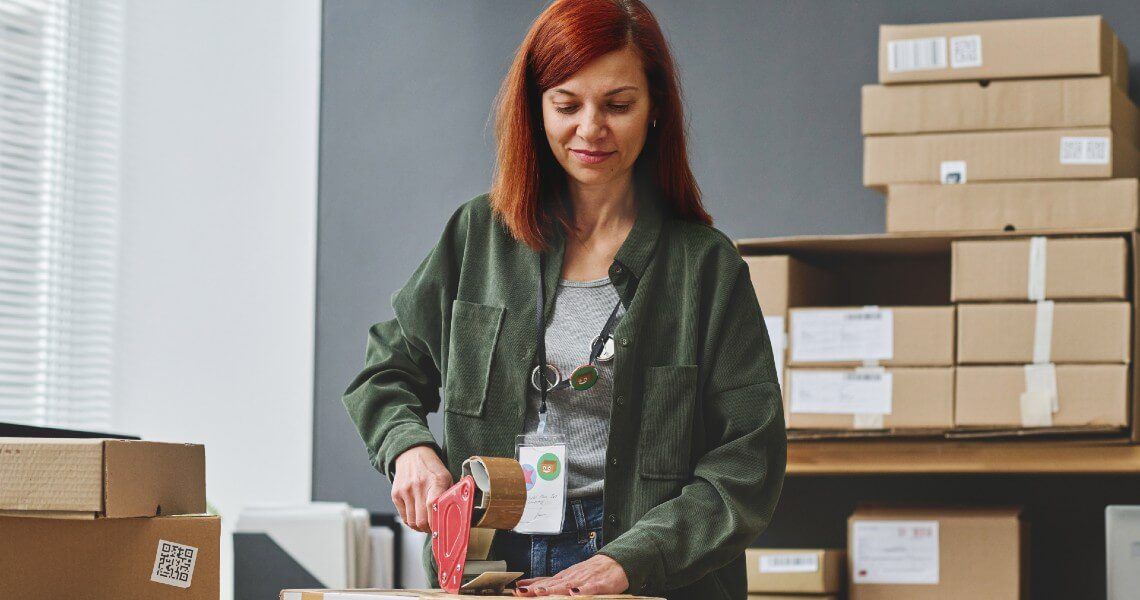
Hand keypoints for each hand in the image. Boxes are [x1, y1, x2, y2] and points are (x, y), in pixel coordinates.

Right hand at [391, 445, 451, 532]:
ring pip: (411, 521)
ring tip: (426, 524)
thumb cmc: (431, 468)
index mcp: (435, 481)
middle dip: (429, 529)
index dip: (436, 522)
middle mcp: (418, 486)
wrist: (411, 454)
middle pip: (421, 520)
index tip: (441, 529)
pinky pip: (403, 517)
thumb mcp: (446, 476)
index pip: (433, 506)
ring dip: (419, 527)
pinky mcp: (395, 494)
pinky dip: (410, 521)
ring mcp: (405, 490)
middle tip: (434, 529)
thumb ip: (450, 494)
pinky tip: (417, 517)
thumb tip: (457, 514)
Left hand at [513, 554, 628, 595]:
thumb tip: (527, 585)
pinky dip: (581, 591)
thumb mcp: (568, 576)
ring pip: (567, 586)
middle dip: (536, 589)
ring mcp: (584, 580)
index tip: (517, 590)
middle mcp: (571, 578)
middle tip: (522, 592)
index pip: (544, 583)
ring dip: (554, 589)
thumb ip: (549, 582)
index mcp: (564, 577)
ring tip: (541, 592)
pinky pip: (589, 589)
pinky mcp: (598, 585)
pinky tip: (574, 594)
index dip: (531, 587)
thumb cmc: (591, 572)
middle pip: (552, 585)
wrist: (615, 563)